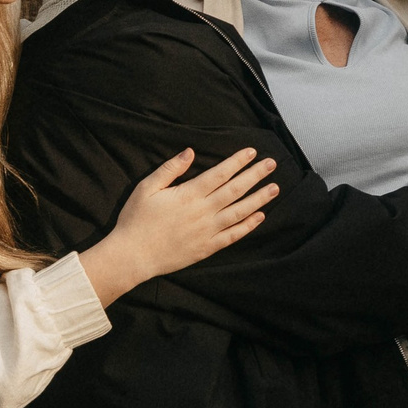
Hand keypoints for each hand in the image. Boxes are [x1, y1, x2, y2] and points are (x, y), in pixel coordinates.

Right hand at [82, 147, 276, 305]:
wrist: (133, 256)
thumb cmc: (136, 220)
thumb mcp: (147, 188)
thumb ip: (170, 169)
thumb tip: (190, 152)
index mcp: (188, 194)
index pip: (220, 173)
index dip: (237, 162)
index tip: (252, 152)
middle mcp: (203, 211)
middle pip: (235, 189)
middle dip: (255, 175)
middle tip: (272, 164)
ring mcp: (207, 231)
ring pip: (239, 212)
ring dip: (259, 199)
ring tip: (275, 188)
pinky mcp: (207, 248)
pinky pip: (233, 236)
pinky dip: (248, 226)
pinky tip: (260, 216)